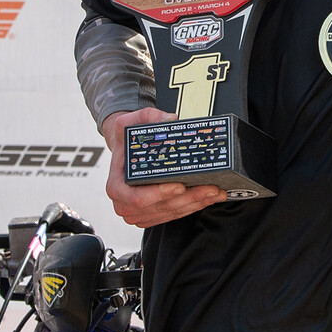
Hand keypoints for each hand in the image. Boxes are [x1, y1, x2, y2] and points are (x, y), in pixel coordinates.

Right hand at [102, 108, 234, 229]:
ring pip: (171, 212)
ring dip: (195, 203)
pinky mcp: (151, 214)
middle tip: (210, 188)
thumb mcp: (131, 121)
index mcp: (117, 186)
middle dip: (189, 198)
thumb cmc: (126, 139)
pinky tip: (206, 197)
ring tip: (214, 192)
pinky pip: (173, 214)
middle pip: (161, 207)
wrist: (124, 148)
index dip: (160, 194)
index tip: (179, 185)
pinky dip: (192, 207)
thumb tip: (170, 119)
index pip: (137, 198)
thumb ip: (149, 116)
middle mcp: (125, 203)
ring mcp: (139, 212)